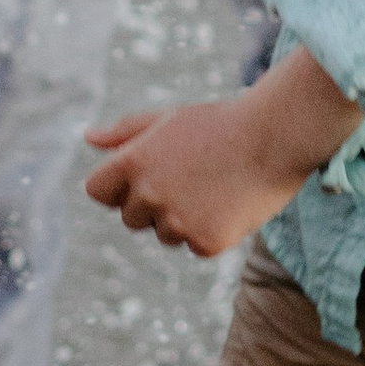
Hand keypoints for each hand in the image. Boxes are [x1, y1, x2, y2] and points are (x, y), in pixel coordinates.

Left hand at [83, 47, 363, 257]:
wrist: (276, 136)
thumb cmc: (220, 123)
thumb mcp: (169, 119)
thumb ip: (125, 133)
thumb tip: (88, 138)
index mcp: (133, 162)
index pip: (97, 191)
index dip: (119, 185)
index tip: (147, 174)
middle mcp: (149, 195)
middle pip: (131, 217)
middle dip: (154, 202)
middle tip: (193, 175)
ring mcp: (177, 222)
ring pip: (165, 234)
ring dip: (184, 218)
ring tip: (216, 185)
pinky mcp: (205, 242)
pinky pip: (195, 245)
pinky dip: (211, 231)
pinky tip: (231, 203)